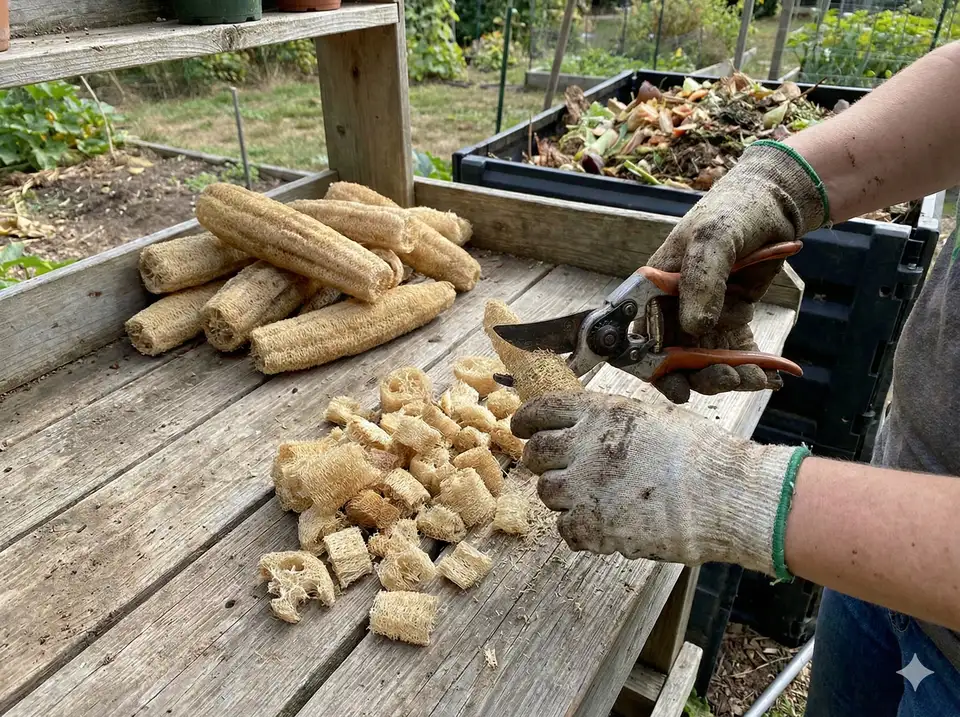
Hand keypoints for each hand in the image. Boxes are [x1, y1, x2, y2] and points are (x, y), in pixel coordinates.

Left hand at [512, 391, 801, 574]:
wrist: (726, 494)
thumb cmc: (702, 453)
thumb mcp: (654, 416)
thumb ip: (614, 419)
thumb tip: (587, 422)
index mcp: (601, 413)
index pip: (541, 410)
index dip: (525, 420)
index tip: (522, 428)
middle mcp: (585, 445)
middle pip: (535, 453)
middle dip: (542, 461)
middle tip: (560, 470)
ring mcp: (586, 487)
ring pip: (547, 492)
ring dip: (563, 496)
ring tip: (594, 499)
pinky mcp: (594, 526)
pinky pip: (565, 529)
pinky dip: (579, 530)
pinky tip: (604, 525)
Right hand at [647, 141, 825, 403]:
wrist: (775, 204)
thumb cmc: (732, 212)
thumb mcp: (712, 239)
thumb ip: (700, 281)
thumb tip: (694, 329)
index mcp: (654, 291)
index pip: (640, 338)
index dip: (652, 367)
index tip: (675, 385)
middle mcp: (674, 311)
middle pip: (673, 361)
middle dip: (698, 377)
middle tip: (725, 376)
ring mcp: (703, 319)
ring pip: (705, 365)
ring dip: (726, 377)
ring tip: (753, 375)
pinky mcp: (732, 324)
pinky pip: (736, 358)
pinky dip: (751, 371)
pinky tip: (770, 376)